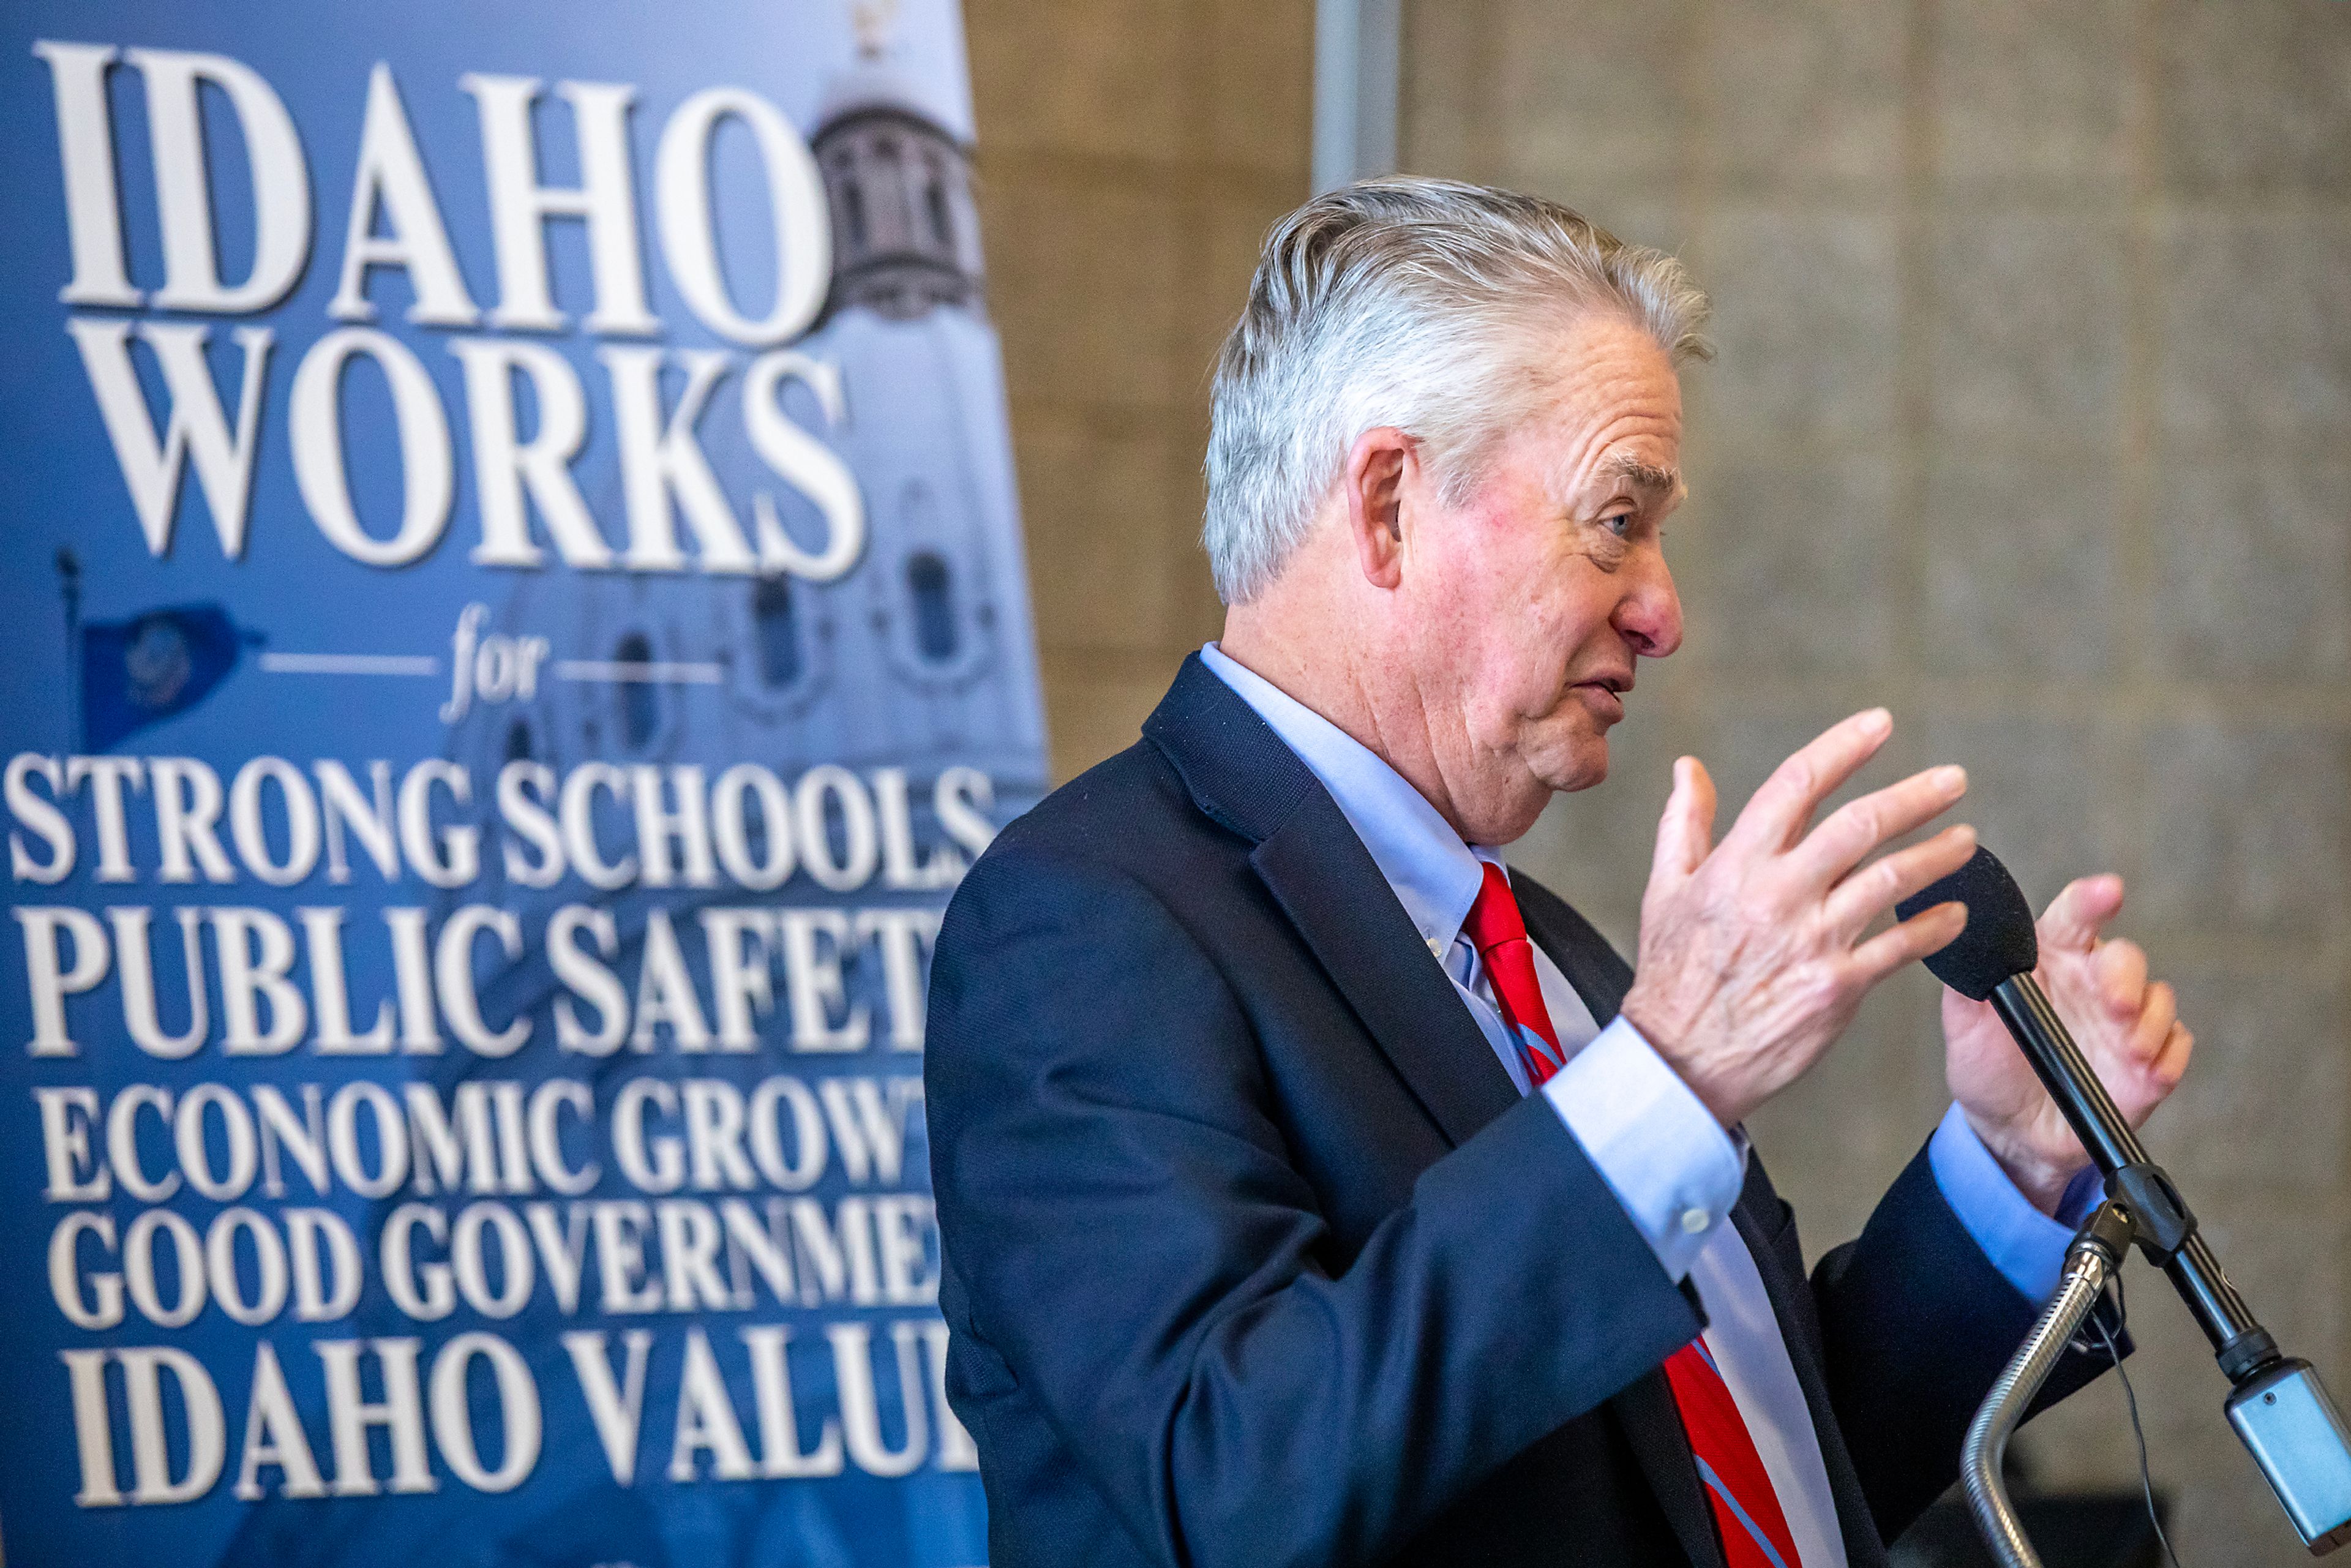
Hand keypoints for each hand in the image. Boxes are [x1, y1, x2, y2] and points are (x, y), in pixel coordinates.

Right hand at [1622, 709, 1975, 1128]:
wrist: (1679, 1058)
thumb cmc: (1671, 975)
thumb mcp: (1663, 888)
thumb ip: (1684, 822)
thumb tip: (1687, 769)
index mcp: (1736, 864)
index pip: (1797, 785)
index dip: (1844, 748)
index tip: (1880, 724)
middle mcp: (1778, 894)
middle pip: (1860, 825)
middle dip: (1915, 796)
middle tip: (1953, 779)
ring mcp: (1811, 940)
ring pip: (1891, 880)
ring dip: (1939, 855)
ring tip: (1967, 839)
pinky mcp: (1836, 986)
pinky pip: (1900, 947)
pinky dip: (1935, 927)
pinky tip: (1956, 914)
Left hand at [1944, 875, 2193, 1214]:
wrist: (2010, 1132)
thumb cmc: (1986, 1067)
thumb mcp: (1964, 1024)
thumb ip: (1967, 982)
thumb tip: (1964, 945)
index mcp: (2050, 960)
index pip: (2074, 918)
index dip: (2092, 900)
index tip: (2107, 892)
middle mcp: (2093, 983)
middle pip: (2126, 957)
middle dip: (2126, 976)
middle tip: (2114, 1004)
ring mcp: (2125, 1023)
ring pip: (2159, 999)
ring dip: (2149, 1022)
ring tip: (2128, 1049)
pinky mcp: (2149, 1062)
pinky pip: (2177, 1046)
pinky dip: (2169, 1056)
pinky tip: (2148, 1071)